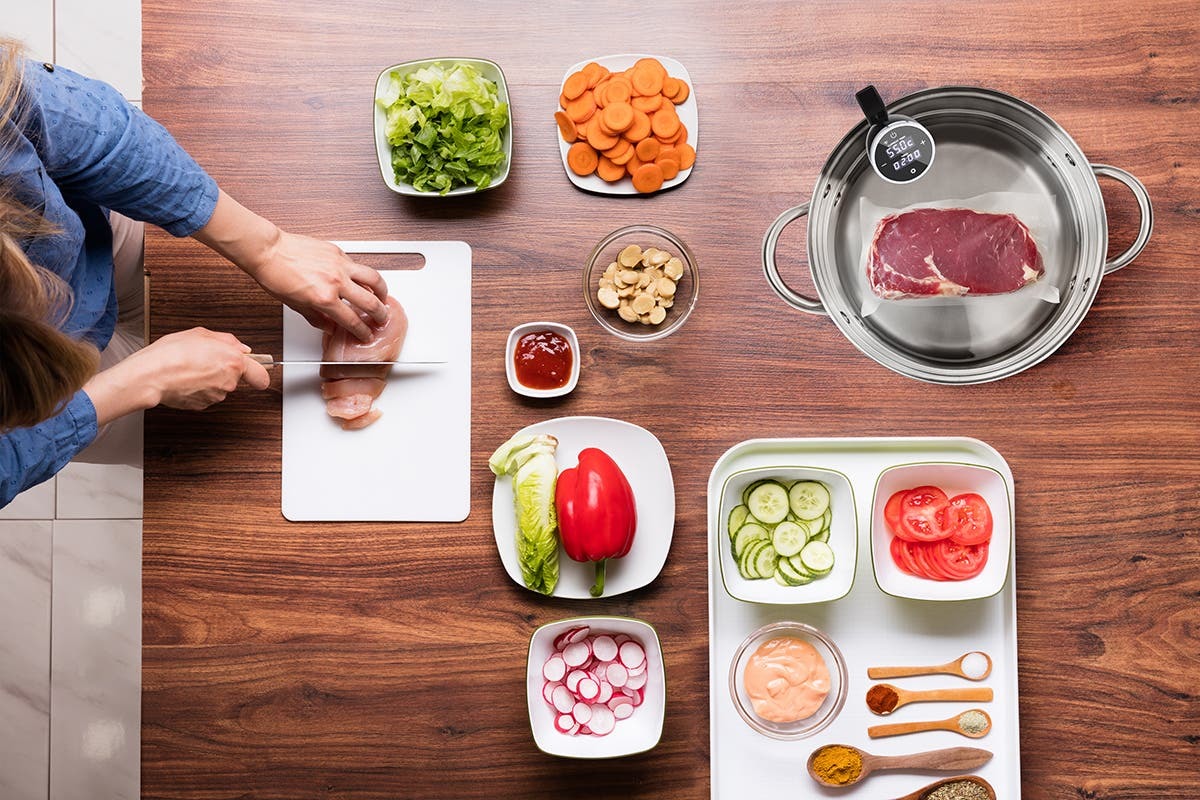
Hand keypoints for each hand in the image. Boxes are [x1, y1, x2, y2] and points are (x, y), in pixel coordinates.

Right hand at [83, 328, 269, 424]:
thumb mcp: (201, 334)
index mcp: (234, 362)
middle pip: (236, 378)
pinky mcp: (202, 405)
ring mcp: (216, 396)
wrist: (150, 375)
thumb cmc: (171, 353)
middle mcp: (229, 382)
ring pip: (220, 387)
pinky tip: (185, 378)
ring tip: (190, 367)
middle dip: (225, 369)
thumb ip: (227, 341)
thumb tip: (240, 347)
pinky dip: (198, 388)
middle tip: (206, 359)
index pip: (261, 375)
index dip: (259, 371)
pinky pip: (206, 395)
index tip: (258, 369)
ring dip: (210, 378)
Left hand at [249, 231, 389, 340]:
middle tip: (381, 318)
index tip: (365, 334)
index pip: (352, 320)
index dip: (362, 331)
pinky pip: (357, 264)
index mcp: (324, 299)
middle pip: (370, 302)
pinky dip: (363, 274)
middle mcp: (335, 281)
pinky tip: (361, 278)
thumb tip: (330, 326)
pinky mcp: (338, 252)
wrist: (268, 251)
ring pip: (373, 278)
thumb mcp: (294, 305)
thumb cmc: (275, 275)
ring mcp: (339, 265)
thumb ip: (317, 318)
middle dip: (379, 314)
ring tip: (383, 296)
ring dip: (382, 290)